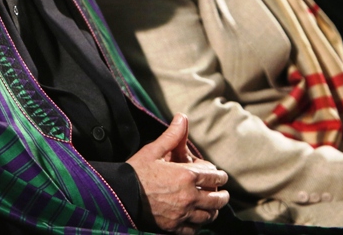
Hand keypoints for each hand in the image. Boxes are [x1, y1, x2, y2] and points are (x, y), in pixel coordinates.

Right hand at [127, 114, 229, 234]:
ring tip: (212, 207)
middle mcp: (189, 196)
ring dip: (213, 210)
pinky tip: (196, 220)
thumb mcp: (153, 150)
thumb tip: (182, 117)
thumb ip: (172, 135)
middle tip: (222, 194)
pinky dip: (198, 225)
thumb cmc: (136, 171)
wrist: (119, 195)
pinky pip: (194, 229)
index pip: (215, 177)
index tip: (220, 176)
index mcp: (187, 176)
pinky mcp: (174, 227)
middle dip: (222, 195)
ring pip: (208, 216)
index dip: (220, 176)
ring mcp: (182, 214)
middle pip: (217, 199)